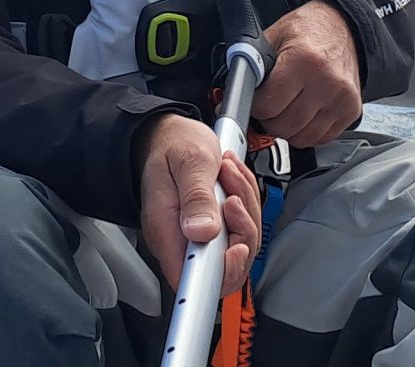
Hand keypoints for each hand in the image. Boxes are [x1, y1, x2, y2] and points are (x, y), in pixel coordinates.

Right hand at [136, 114, 261, 292]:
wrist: (169, 135)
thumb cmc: (174, 145)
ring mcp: (199, 236)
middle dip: (242, 229)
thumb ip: (196, 196)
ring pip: (240, 244)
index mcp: (167, 231)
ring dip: (245, 209)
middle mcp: (182, 240)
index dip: (222, 273)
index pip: (192, 280)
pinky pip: (242, 229)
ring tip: (229, 177)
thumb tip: (203, 232)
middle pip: (225, 266)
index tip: (236, 246)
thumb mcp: (189, 161)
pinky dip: (246, 204)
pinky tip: (234, 183)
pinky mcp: (213, 228)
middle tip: (233, 195)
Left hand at [250, 0, 361, 147]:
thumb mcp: (274, 36)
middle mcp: (326, 82)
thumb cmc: (308, 30)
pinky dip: (307, 132)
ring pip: (302, 138)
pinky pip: (321, 138)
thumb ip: (255, 63)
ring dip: (287, 129)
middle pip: (285, 126)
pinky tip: (303, 115)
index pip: (269, 105)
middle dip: (269, 120)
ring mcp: (342, 99)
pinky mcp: (352, 111)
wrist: (343, 26)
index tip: (254, 101)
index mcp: (304, 60)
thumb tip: (235, 91)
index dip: (255, 106)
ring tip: (285, 110)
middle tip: (268, 106)